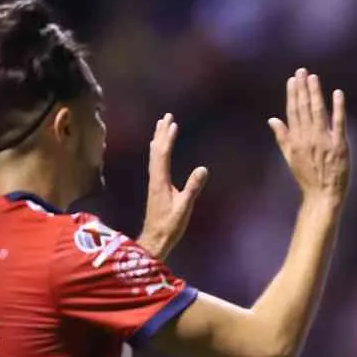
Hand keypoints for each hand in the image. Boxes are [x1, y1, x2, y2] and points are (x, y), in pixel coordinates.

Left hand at [138, 113, 208, 259]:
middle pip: (156, 151)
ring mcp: (154, 183)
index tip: (173, 123)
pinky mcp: (155, 188)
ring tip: (161, 127)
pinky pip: (155, 163)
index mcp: (160, 182)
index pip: (163, 155)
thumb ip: (192, 188)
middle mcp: (155, 179)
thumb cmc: (170, 226)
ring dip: (158, 140)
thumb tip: (203, 168)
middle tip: (166, 116)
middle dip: (161, 133)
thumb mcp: (184, 208)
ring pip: (154, 156)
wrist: (154, 240)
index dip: (168, 138)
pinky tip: (159, 151)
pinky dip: (158, 152)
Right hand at [268, 68, 348, 203]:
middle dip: (303, 88)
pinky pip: (339, 123)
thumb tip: (272, 119)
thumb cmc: (307, 178)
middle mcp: (308, 138)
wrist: (323, 195)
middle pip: (304, 108)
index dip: (293, 94)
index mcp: (296, 140)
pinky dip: (338, 108)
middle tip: (303, 71)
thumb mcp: (291, 158)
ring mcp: (324, 141)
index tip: (293, 80)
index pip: (293, 112)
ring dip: (315, 93)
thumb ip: (282, 137)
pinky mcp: (340, 146)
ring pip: (318, 112)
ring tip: (314, 78)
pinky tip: (337, 93)